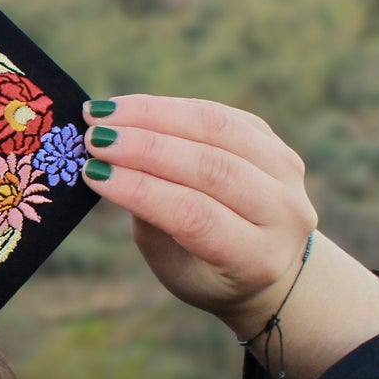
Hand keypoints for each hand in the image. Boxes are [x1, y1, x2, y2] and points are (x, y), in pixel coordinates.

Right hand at [79, 95, 315, 335]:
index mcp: (256, 257)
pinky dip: (169, 107)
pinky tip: (129, 108)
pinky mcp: (273, 140)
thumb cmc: (205, 271)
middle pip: (211, 168)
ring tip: (103, 114)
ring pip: (217, 129)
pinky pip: (218, 114)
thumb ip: (151, 219)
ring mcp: (286, 171)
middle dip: (145, 148)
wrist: (269, 266)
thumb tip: (109, 167)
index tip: (93, 173)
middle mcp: (283, 212)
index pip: (196, 216)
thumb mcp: (173, 266)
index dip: (141, 190)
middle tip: (94, 138)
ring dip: (153, 116)